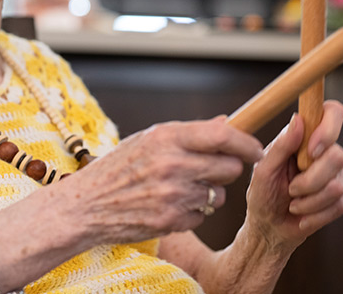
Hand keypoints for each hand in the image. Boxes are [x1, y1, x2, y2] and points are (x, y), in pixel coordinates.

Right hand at [61, 116, 263, 246]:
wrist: (87, 205)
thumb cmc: (117, 168)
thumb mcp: (147, 140)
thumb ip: (188, 133)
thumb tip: (226, 122)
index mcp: (166, 137)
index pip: (222, 136)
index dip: (246, 142)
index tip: (255, 148)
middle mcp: (172, 164)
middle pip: (229, 167)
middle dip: (226, 169)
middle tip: (209, 169)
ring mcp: (173, 194)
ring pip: (219, 195)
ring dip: (209, 193)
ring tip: (181, 189)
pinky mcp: (172, 220)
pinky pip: (203, 215)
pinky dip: (193, 212)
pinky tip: (170, 205)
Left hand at [245, 100, 342, 250]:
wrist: (269, 227)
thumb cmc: (263, 194)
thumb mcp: (264, 170)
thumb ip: (281, 146)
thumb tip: (298, 120)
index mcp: (304, 137)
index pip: (332, 113)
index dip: (329, 127)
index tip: (312, 150)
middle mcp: (324, 151)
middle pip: (338, 156)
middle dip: (310, 180)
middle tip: (291, 189)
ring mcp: (338, 174)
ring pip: (337, 185)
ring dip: (309, 201)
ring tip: (293, 203)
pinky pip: (340, 205)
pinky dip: (315, 215)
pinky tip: (302, 215)